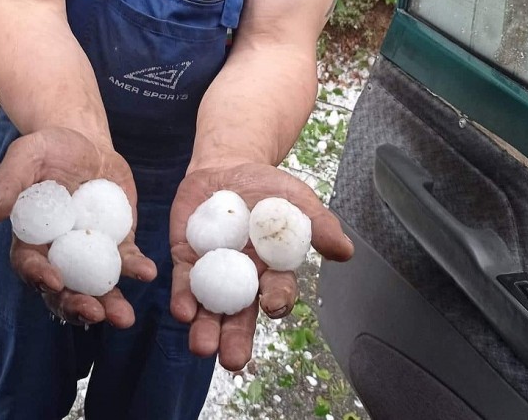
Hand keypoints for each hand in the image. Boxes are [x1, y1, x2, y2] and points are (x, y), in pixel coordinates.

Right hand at [0, 127, 156, 327]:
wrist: (84, 142)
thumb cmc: (47, 150)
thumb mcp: (26, 157)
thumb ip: (8, 183)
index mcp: (30, 238)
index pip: (29, 265)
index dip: (39, 276)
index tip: (54, 281)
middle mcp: (59, 254)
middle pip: (63, 291)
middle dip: (77, 307)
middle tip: (94, 314)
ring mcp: (90, 252)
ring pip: (97, 287)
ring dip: (109, 304)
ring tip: (123, 317)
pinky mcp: (117, 243)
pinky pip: (126, 262)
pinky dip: (136, 269)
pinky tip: (147, 272)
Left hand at [169, 162, 353, 369]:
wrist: (229, 167)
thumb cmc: (269, 189)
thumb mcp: (298, 201)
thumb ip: (319, 224)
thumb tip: (345, 251)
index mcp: (273, 270)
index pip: (277, 292)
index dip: (277, 300)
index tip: (273, 305)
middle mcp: (243, 279)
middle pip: (240, 314)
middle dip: (235, 338)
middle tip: (232, 360)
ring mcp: (213, 272)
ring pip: (209, 307)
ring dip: (204, 328)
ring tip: (201, 347)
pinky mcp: (186, 260)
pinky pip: (184, 283)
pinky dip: (183, 298)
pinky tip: (182, 311)